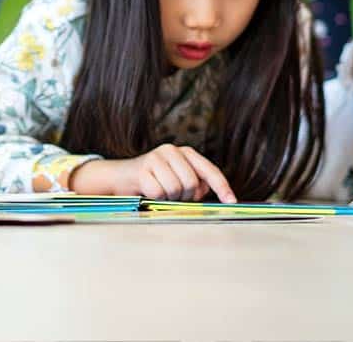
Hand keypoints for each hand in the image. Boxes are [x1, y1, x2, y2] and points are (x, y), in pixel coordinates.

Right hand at [70, 144, 236, 202]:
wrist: (121, 178)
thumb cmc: (154, 181)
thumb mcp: (178, 180)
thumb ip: (195, 184)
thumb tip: (208, 193)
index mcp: (185, 152)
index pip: (209, 170)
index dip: (222, 187)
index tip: (231, 202)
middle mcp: (171, 150)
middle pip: (192, 183)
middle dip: (185, 196)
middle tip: (173, 195)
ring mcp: (156, 158)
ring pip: (176, 188)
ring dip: (169, 197)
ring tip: (160, 192)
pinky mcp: (142, 168)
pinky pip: (159, 192)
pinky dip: (155, 198)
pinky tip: (148, 191)